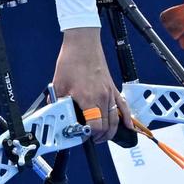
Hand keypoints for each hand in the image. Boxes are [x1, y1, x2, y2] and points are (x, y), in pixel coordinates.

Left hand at [50, 25, 119, 141]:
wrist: (83, 44)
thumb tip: (56, 114)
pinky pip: (123, 106)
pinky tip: (128, 127)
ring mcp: (110, 93)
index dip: (89, 135)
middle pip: (107, 126)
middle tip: (90, 139)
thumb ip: (57, 102)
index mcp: (89, 98)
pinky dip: (127, 118)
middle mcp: (102, 97)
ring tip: (102, 137)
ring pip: (116, 119)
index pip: (95, 126)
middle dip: (99, 136)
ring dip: (110, 131)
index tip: (82, 136)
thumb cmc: (72, 60)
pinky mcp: (113, 88)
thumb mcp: (59, 84)